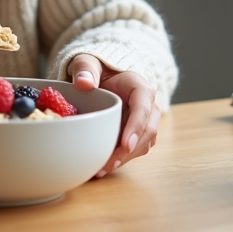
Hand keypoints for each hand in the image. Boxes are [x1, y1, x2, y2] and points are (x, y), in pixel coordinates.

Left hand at [69, 53, 159, 177]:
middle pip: (148, 129)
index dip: (137, 126)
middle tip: (109, 164)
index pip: (144, 106)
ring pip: (144, 143)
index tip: (125, 144)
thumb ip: (85, 69)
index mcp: (139, 86)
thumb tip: (84, 83)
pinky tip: (104, 166)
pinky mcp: (138, 133)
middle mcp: (148, 105)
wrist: (101, 77)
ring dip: (126, 158)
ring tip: (102, 169)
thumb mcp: (88, 62)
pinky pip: (136, 149)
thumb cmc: (96, 69)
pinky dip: (122, 159)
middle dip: (130, 149)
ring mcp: (145, 120)